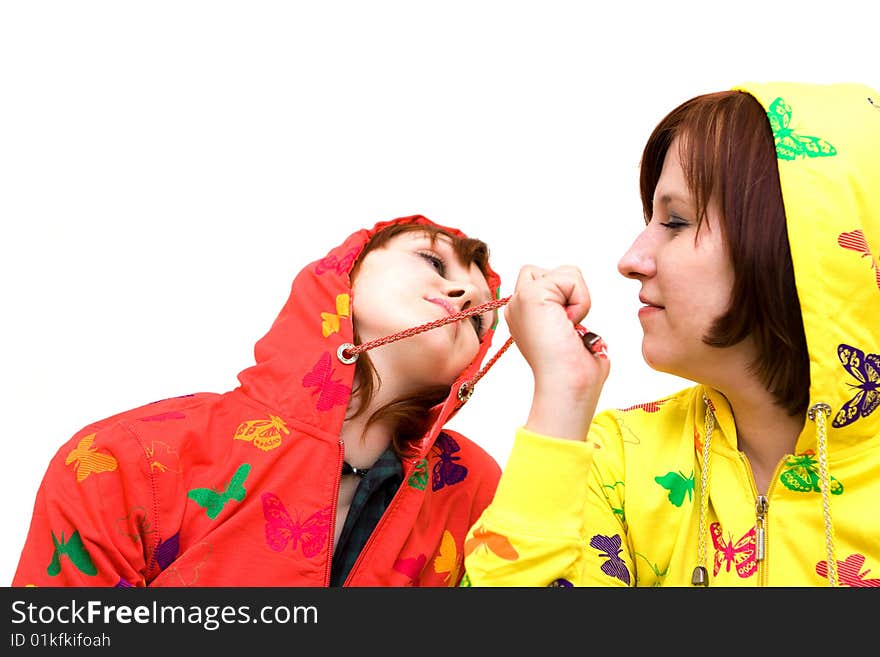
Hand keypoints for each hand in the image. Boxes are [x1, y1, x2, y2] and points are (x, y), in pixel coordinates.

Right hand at [506, 264, 609, 440]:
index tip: (566, 331)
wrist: (567, 387)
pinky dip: (581, 299)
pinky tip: (570, 323)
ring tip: (569, 326)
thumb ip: (566, 311)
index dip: (568, 298)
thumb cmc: (575, 372)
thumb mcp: (571, 334)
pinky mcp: (531, 296)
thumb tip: (574, 311)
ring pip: (564, 272)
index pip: (549, 281)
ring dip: (578, 297)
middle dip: (571, 292)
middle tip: (568, 325)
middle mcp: (517, 306)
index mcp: (524, 316)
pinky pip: (570, 277)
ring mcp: (520, 300)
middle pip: (553, 272)